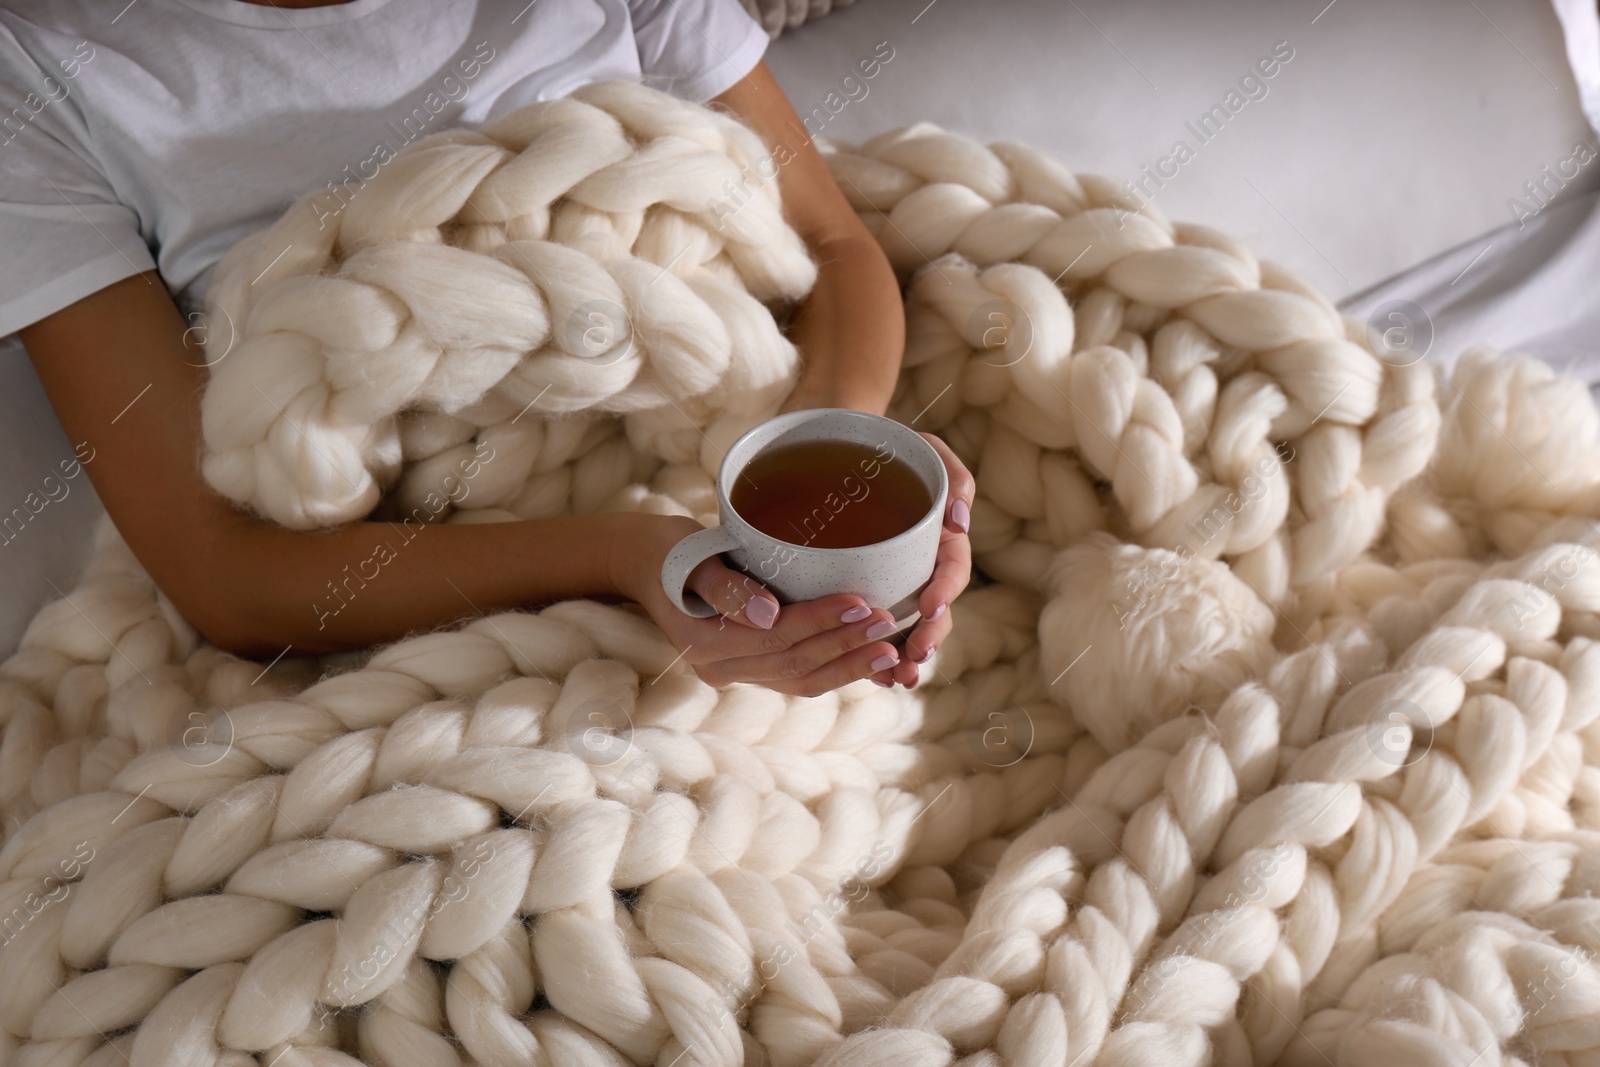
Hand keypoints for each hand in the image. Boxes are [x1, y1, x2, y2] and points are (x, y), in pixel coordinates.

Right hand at [614, 513, 909, 696]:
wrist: (643, 566)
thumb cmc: (668, 551)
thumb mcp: (687, 556)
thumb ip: (724, 586)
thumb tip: (767, 616)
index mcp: (705, 643)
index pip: (776, 637)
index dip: (823, 622)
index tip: (864, 603)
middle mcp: (721, 668)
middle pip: (795, 663)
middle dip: (847, 646)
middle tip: (892, 625)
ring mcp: (735, 674)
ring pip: (801, 680)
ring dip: (849, 667)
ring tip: (893, 651)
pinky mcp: (749, 668)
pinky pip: (798, 678)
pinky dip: (836, 670)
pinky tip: (870, 661)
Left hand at [872, 433, 974, 688]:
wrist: (838, 447)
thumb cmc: (887, 447)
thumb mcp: (923, 449)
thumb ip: (951, 476)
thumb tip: (961, 522)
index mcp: (940, 538)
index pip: (951, 568)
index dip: (946, 590)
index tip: (929, 607)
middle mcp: (921, 567)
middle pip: (935, 611)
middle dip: (929, 639)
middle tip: (914, 660)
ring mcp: (896, 584)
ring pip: (907, 629)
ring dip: (906, 658)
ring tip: (896, 680)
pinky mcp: (867, 593)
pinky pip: (875, 629)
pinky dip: (876, 655)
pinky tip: (871, 676)